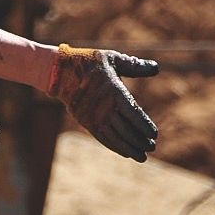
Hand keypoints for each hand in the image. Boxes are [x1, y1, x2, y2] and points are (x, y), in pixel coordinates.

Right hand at [49, 46, 160, 160]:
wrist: (58, 72)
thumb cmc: (88, 62)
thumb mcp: (112, 58)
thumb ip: (134, 66)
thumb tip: (156, 68)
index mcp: (113, 90)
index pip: (133, 112)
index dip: (144, 125)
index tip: (154, 134)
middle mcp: (104, 107)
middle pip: (126, 129)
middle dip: (140, 140)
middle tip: (152, 147)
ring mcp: (93, 116)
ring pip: (115, 137)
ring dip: (129, 148)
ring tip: (142, 156)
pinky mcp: (85, 122)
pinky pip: (103, 138)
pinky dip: (115, 146)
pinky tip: (126, 152)